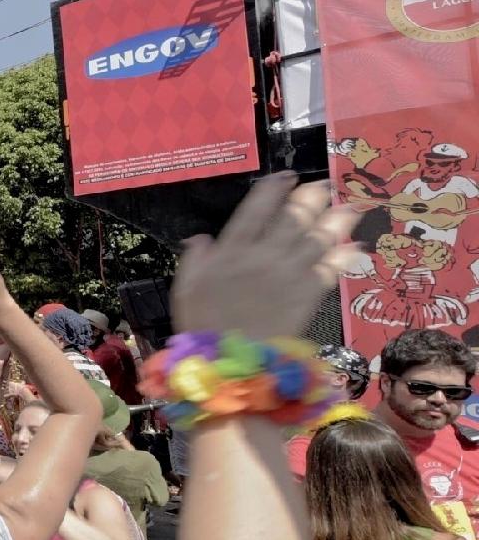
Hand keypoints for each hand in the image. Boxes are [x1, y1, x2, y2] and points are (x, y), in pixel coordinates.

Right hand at [172, 175, 357, 336]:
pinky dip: (344, 258)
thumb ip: (194, 259)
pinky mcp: (309, 294)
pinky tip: (354, 248)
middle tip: (324, 187)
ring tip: (348, 209)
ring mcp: (289, 273)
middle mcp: (264, 255)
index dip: (274, 190)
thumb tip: (201, 238)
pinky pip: (330, 269)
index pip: (256, 209)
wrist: (233, 362)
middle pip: (293, 218)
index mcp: (231, 250)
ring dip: (335, 222)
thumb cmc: (203, 326)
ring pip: (317, 239)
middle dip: (311, 199)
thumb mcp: (185, 287)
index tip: (287, 177)